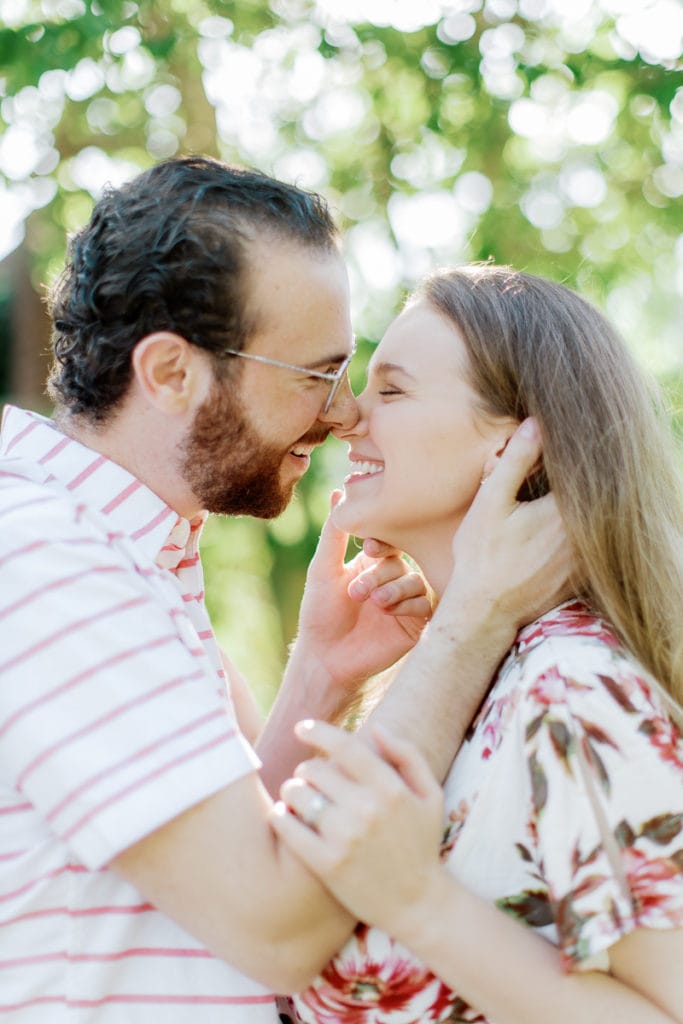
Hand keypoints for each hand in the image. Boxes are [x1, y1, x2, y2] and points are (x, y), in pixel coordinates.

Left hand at [271, 719, 444, 935]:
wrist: (419, 904)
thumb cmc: (422, 844)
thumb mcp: (430, 795)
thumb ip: (407, 755)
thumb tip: (376, 727)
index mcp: (390, 788)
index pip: (344, 746)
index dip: (318, 731)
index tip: (303, 727)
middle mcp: (367, 809)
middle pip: (315, 769)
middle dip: (307, 769)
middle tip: (310, 779)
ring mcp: (346, 838)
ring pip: (298, 794)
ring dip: (293, 791)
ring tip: (299, 800)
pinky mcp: (327, 864)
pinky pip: (288, 827)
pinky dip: (281, 817)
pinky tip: (286, 818)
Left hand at [293, 493, 432, 688]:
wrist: (326, 658)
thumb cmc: (320, 613)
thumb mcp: (323, 569)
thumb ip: (334, 532)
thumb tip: (339, 492)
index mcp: (373, 563)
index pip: (390, 539)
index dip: (384, 541)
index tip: (369, 549)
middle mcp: (392, 579)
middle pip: (402, 560)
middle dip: (381, 573)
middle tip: (356, 591)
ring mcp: (405, 601)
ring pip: (416, 580)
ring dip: (393, 589)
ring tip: (373, 604)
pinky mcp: (416, 623)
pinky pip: (427, 603)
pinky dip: (408, 605)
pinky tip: (389, 614)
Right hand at [446, 418, 572, 635]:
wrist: (484, 611)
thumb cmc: (482, 556)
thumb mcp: (491, 501)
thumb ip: (516, 460)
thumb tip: (535, 424)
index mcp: (564, 512)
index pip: (579, 472)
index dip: (564, 459)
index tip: (547, 456)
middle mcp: (584, 536)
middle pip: (588, 497)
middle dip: (567, 485)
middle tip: (540, 487)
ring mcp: (587, 560)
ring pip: (589, 524)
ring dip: (572, 513)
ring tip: (541, 514)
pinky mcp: (583, 577)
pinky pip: (587, 548)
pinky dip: (573, 537)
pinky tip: (546, 538)